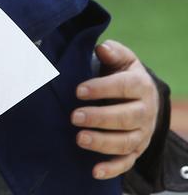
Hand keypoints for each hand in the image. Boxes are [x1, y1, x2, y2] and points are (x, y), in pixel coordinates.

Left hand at [72, 39, 156, 178]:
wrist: (138, 96)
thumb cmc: (121, 74)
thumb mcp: (120, 59)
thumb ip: (113, 53)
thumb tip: (102, 48)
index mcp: (141, 86)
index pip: (125, 87)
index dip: (103, 89)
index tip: (78, 90)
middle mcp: (145, 111)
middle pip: (126, 117)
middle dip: (100, 118)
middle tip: (74, 116)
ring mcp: (142, 133)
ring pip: (126, 141)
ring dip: (103, 142)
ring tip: (79, 138)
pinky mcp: (135, 150)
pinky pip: (126, 162)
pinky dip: (112, 169)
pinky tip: (94, 171)